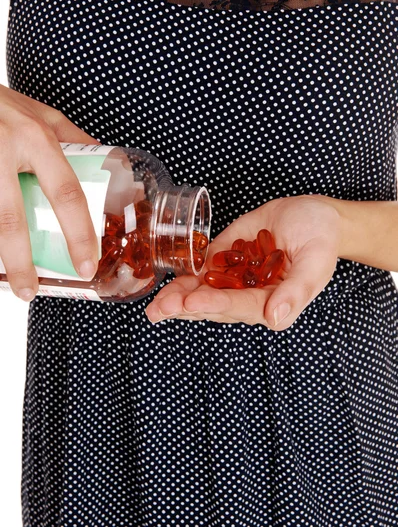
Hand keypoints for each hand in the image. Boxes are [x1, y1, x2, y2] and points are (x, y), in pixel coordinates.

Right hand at [0, 84, 100, 300]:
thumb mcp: (41, 113)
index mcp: (36, 138)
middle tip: (31, 290)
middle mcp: (4, 150)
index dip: (78, 233)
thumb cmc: (0, 103)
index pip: (66, 193)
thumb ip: (72, 139)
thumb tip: (105, 162)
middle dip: (22, 261)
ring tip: (7, 281)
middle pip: (12, 219)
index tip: (86, 264)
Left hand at [145, 195, 341, 330]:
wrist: (315, 215)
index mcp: (271, 302)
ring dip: (179, 295)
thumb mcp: (316, 263)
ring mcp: (236, 277)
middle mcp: (249, 294)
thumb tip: (275, 319)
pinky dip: (185, 274)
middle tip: (160, 308)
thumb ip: (296, 292)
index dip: (214, 304)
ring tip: (156, 303)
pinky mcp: (226, 257)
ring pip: (203, 290)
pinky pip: (203, 268)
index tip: (191, 302)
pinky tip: (166, 281)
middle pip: (214, 304)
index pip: (239, 307)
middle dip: (185, 306)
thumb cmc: (321, 239)